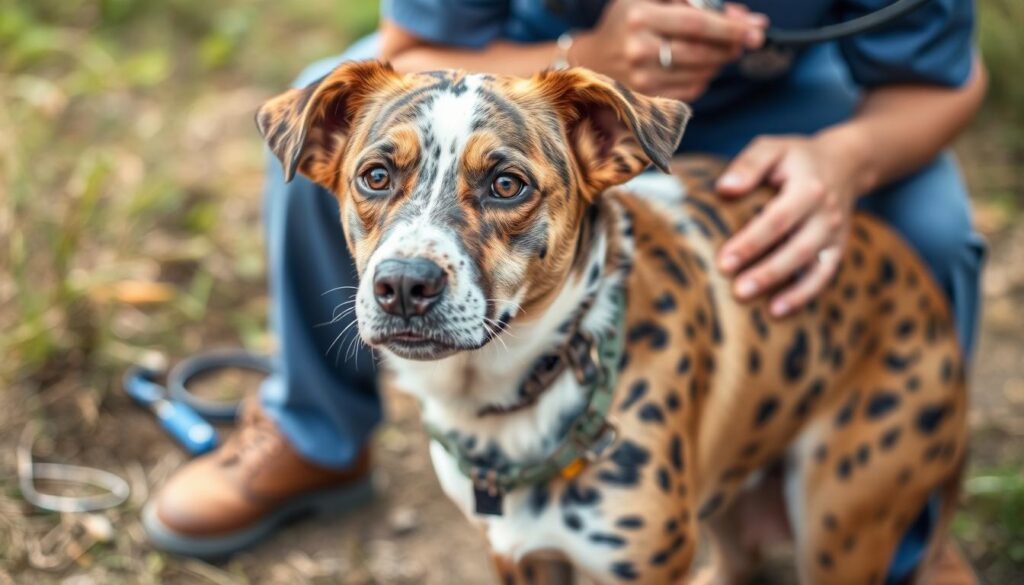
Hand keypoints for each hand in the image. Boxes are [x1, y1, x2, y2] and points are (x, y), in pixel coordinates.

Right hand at [573, 0, 766, 100]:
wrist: (592, 60)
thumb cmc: (628, 20)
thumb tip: (738, 15)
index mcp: (640, 17)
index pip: (697, 23)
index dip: (731, 26)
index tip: (757, 28)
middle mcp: (639, 50)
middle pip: (702, 51)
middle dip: (731, 45)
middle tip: (746, 40)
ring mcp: (642, 78)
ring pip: (701, 72)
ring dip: (720, 61)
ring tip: (720, 50)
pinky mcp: (647, 98)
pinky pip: (692, 89)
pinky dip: (705, 77)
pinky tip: (700, 66)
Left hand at [715, 135, 862, 316]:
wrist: (845, 163)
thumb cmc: (795, 158)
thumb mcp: (772, 148)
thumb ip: (749, 165)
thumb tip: (724, 188)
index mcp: (808, 187)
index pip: (777, 219)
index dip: (751, 243)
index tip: (724, 261)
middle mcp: (826, 213)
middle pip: (797, 247)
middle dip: (766, 271)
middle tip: (736, 290)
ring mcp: (835, 233)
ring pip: (812, 266)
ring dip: (786, 289)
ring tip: (756, 304)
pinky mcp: (838, 249)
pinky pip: (824, 276)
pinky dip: (804, 295)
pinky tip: (778, 310)